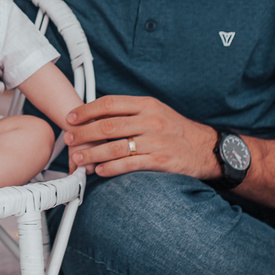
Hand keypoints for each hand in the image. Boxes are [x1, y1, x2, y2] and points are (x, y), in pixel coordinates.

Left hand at [63, 95, 219, 179]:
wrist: (206, 148)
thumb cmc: (175, 130)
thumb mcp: (155, 111)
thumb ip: (129, 111)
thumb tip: (97, 114)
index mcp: (146, 105)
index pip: (109, 103)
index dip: (86, 111)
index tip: (71, 118)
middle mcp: (150, 120)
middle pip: (108, 125)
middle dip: (83, 133)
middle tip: (69, 140)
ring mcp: (156, 141)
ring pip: (115, 147)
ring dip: (92, 154)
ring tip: (79, 158)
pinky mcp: (161, 161)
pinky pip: (130, 164)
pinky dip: (111, 168)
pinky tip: (100, 170)